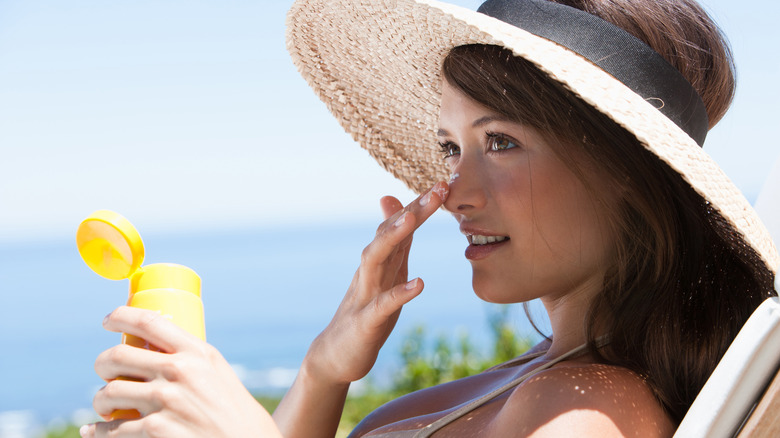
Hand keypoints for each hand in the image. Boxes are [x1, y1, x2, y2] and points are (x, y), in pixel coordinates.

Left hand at [80, 306, 282, 437]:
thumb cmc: (236, 415)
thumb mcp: (219, 377)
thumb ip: (192, 364)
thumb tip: (155, 356)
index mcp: (197, 352)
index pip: (149, 321)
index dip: (121, 316)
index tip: (109, 320)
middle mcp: (180, 371)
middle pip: (117, 356)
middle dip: (102, 365)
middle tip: (105, 374)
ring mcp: (166, 402)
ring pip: (108, 394)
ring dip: (100, 402)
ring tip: (105, 407)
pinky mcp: (155, 432)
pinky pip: (111, 430)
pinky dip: (98, 432)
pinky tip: (94, 431)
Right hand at [302, 182, 448, 384]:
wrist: (335, 354)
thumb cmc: (366, 312)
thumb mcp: (386, 273)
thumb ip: (396, 241)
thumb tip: (397, 204)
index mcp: (379, 260)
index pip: (399, 225)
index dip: (421, 204)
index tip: (445, 183)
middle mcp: (370, 271)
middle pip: (388, 234)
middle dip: (412, 210)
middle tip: (438, 190)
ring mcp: (365, 294)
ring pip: (375, 259)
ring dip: (393, 238)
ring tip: (413, 219)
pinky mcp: (366, 322)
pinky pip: (383, 305)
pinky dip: (400, 293)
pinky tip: (420, 284)